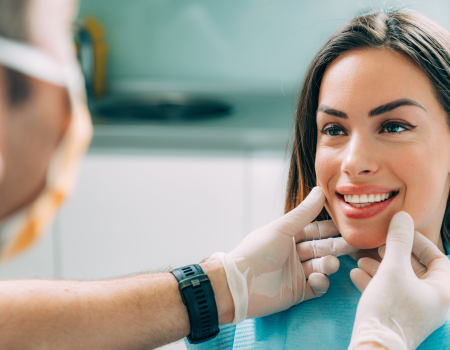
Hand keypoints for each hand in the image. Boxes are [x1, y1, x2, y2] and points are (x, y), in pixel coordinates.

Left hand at [211, 187, 357, 323]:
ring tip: (329, 264)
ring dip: (328, 265)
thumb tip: (320, 190)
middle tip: (355, 244)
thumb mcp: (282, 229)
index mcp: (288, 236)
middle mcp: (293, 254)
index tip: (349, 224)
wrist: (240, 284)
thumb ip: (303, 213)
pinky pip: (316, 287)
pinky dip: (321, 283)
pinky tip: (318, 279)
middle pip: (321, 248)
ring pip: (321, 267)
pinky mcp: (297, 292)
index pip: (315, 230)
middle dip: (337, 247)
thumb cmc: (257, 251)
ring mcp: (296, 273)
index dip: (331, 228)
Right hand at [349, 212, 449, 349]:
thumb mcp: (393, 268)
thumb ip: (398, 241)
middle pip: (415, 269)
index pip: (438, 258)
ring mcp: (414, 310)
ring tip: (361, 258)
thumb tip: (403, 216)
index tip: (399, 233)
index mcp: (441, 291)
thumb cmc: (389, 308)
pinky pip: (388, 293)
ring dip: (379, 267)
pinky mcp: (397, 316)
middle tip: (378, 245)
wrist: (373, 346)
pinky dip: (374, 282)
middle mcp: (431, 301)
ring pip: (399, 280)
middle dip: (393, 254)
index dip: (419, 242)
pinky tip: (355, 274)